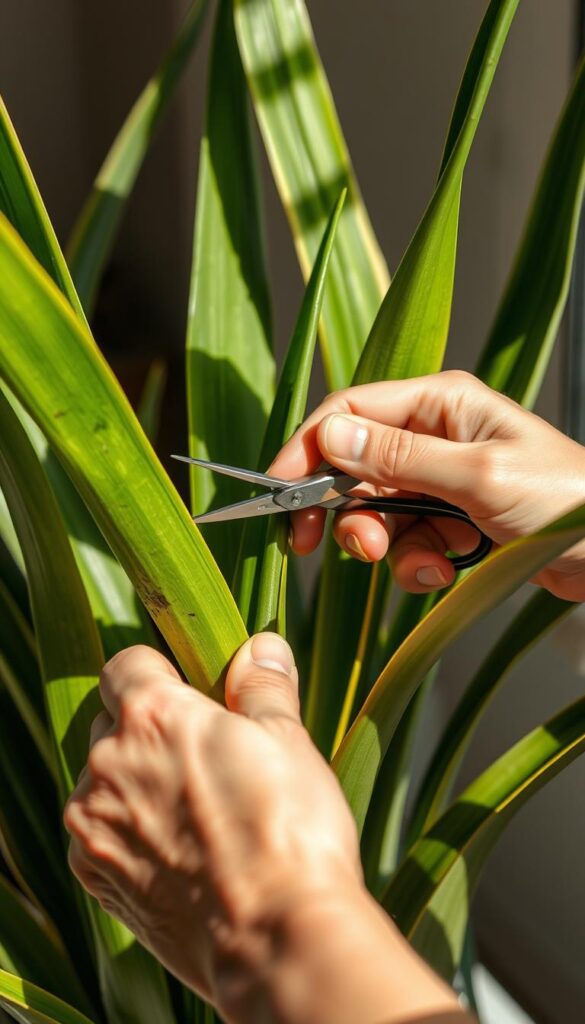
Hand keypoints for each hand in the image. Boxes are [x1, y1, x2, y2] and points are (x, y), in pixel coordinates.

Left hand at [64, 639, 465, 1023]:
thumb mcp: (287, 740)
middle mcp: (107, 764)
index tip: (189, 692)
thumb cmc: (289, 830)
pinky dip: (127, 832)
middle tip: (205, 756)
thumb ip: (262, 685)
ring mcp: (94, 825)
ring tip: (196, 811)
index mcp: (152, 716)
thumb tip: (262, 647)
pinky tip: (178, 849)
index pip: (125, 664)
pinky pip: (100, 833)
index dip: (157, 671)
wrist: (274, 936)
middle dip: (149, 730)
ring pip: (103, 781)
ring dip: (135, 783)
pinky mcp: (95, 877)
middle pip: (112, 723)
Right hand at [271, 371, 584, 600]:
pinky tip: (449, 570)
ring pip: (377, 513)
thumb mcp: (477, 475)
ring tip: (425, 564)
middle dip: (341, 510)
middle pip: (354, 467)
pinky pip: (408, 543)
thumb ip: (399, 457)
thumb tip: (330, 437)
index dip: (307, 450)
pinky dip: (419, 564)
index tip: (278, 493)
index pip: (350, 412)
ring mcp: (441, 481)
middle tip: (312, 545)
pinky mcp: (451, 521)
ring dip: (388, 546)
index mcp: (440, 404)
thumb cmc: (566, 497)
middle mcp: (434, 436)